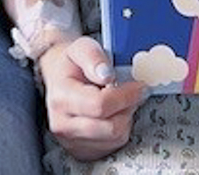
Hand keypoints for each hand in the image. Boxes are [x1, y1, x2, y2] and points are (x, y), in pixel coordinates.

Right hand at [38, 36, 144, 161]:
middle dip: (128, 106)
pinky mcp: (82, 152)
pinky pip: (114, 145)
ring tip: (121, 99)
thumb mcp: (80, 47)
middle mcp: (63, 124)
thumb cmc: (71, 63)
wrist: (59, 77)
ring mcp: (72, 142)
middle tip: (134, 91)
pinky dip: (120, 127)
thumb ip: (93, 57)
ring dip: (126, 116)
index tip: (139, 85)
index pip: (100, 105)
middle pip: (111, 127)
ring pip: (116, 137)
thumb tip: (106, 75)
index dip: (125, 95)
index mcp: (61, 98)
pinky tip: (114, 112)